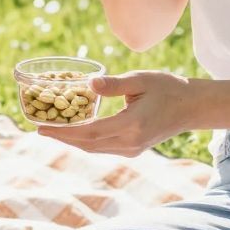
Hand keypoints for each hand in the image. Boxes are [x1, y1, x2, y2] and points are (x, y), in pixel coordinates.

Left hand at [36, 70, 193, 155]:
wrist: (191, 107)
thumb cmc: (167, 88)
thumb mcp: (141, 79)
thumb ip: (114, 84)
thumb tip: (89, 83)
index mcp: (131, 125)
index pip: (89, 133)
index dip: (64, 132)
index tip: (41, 127)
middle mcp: (130, 142)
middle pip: (88, 144)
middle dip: (62, 137)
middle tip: (39, 128)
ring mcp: (132, 149)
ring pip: (95, 148)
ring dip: (72, 141)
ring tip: (52, 130)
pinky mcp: (134, 149)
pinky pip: (103, 147)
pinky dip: (86, 141)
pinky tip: (75, 132)